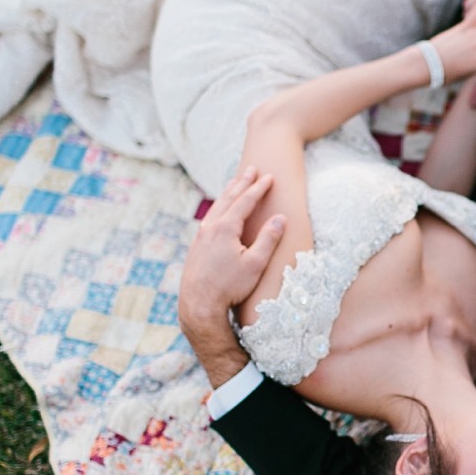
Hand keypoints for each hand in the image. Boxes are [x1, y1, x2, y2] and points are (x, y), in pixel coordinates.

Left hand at [178, 166, 285, 336]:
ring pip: (216, 207)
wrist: (198, 304)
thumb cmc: (229, 287)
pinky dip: (218, 208)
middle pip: (228, 198)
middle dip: (242, 183)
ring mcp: (200, 237)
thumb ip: (268, 239)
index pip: (245, 201)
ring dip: (228, 193)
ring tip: (235, 183)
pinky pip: (209, 218)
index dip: (258, 188)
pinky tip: (219, 212)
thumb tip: (280, 218)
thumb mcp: (255, 264)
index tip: (269, 177)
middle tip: (251, 170)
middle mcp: (210, 227)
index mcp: (225, 228)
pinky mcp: (196, 247)